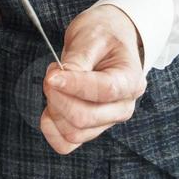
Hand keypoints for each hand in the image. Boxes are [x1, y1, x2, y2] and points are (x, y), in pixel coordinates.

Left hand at [41, 4, 145, 154]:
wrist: (108, 38)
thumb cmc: (102, 35)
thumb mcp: (90, 37)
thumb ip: (77, 60)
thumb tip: (60, 80)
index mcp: (130, 80)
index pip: (103, 91)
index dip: (74, 85)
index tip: (52, 75)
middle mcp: (123, 106)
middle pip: (85, 117)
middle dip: (58, 97)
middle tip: (51, 74)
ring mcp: (107, 120)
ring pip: (74, 132)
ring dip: (54, 110)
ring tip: (55, 85)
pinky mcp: (91, 128)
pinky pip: (67, 143)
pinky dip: (52, 130)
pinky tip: (48, 110)